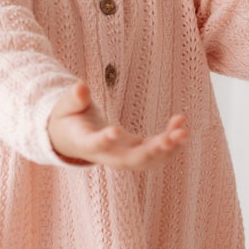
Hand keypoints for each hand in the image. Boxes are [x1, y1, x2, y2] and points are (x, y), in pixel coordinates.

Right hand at [48, 80, 189, 168]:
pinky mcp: (134, 151)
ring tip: (184, 132)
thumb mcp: (65, 106)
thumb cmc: (68, 118)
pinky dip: (169, 139)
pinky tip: (180, 121)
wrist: (72, 138)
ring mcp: (122, 156)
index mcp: (84, 143)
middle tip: (170, 140)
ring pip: (146, 160)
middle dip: (150, 152)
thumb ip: (73, 98)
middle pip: (129, 161)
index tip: (115, 131)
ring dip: (167, 149)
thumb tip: (81, 87)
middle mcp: (106, 155)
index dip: (104, 140)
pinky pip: (154, 149)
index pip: (95, 145)